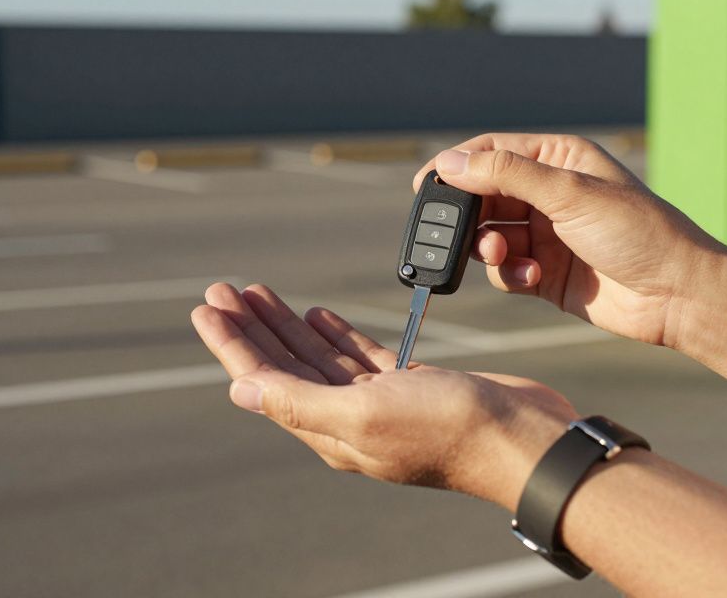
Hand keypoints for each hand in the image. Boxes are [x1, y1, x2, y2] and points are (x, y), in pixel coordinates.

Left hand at [190, 282, 572, 508]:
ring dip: (287, 324)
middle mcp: (348, 419)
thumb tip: (241, 390)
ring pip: (318, 356)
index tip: (205, 307)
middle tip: (222, 289)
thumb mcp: (365, 413)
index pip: (265, 380)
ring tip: (258, 293)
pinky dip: (336, 332)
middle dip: (252, 326)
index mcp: (330, 431)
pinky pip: (359, 356)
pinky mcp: (410, 385)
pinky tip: (317, 314)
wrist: (521, 437)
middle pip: (285, 365)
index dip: (232, 343)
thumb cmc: (450, 429)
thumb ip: (301, 402)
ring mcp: (380, 402)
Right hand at [414, 134, 726, 349]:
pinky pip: (506, 271)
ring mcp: (547, 235)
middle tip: (463, 234)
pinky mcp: (546, 274)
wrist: (677, 295)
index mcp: (559, 160)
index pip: (492, 152)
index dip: (456, 166)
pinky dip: (508, 275)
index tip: (425, 186)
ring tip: (504, 256)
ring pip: (490, 237)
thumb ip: (507, 175)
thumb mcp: (570, 194)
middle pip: (484, 197)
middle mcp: (550, 194)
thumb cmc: (639, 232)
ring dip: (489, 248)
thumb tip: (450, 163)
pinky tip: (530, 279)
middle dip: (471, 217)